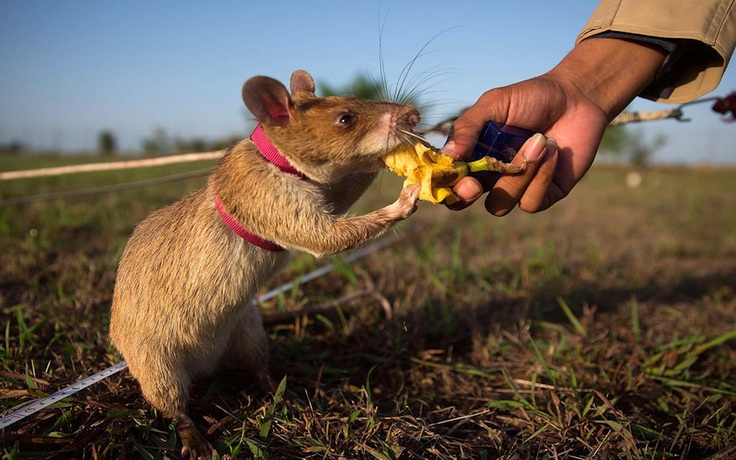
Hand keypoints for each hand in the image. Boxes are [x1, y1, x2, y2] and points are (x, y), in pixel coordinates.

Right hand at [443, 75, 606, 214]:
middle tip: (476, 184)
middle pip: (464, 203)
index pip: (448, 179)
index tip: (458, 175)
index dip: (447, 185)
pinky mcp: (544, 195)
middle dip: (466, 196)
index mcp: (472, 155)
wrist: (578, 97)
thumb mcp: (495, 103)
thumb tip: (448, 155)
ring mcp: (517, 188)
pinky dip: (541, 176)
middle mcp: (490, 175)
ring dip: (517, 175)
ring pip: (500, 205)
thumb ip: (468, 127)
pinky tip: (553, 150)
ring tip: (539, 140)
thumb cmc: (533, 97)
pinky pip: (531, 202)